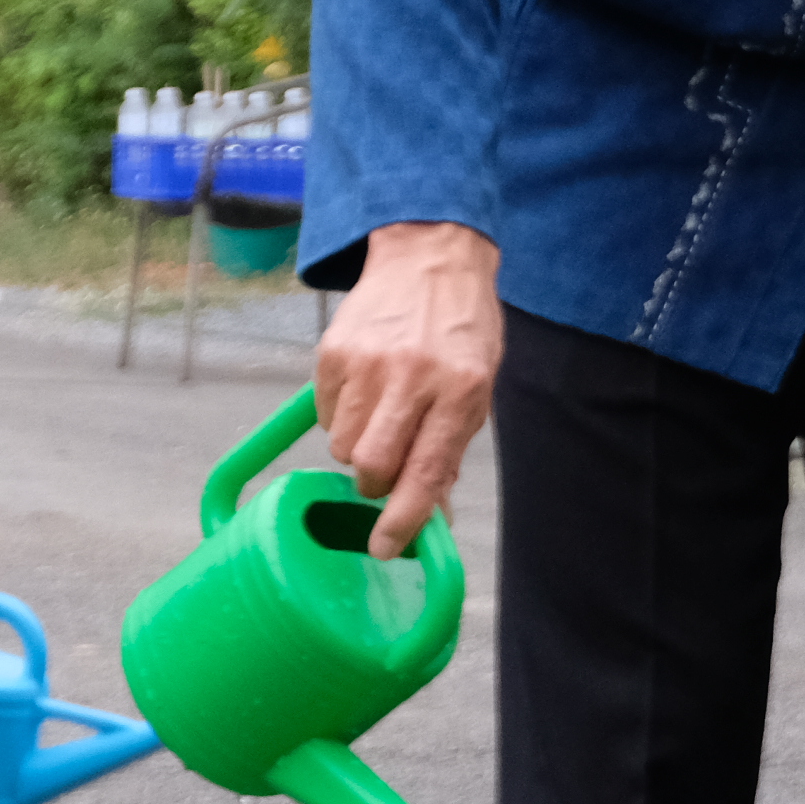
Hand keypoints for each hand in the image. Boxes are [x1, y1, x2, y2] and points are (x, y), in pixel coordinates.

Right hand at [313, 221, 500, 555]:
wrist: (430, 256)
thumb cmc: (461, 327)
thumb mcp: (477, 386)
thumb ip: (451, 448)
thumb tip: (431, 512)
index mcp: (461, 390)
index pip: (426, 471)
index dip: (402, 519)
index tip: (383, 547)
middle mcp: (414, 377)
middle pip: (371, 465)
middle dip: (373, 482)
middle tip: (385, 469)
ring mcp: (369, 364)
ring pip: (343, 445)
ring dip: (357, 447)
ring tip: (379, 416)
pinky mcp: (333, 353)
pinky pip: (327, 414)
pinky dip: (342, 416)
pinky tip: (364, 389)